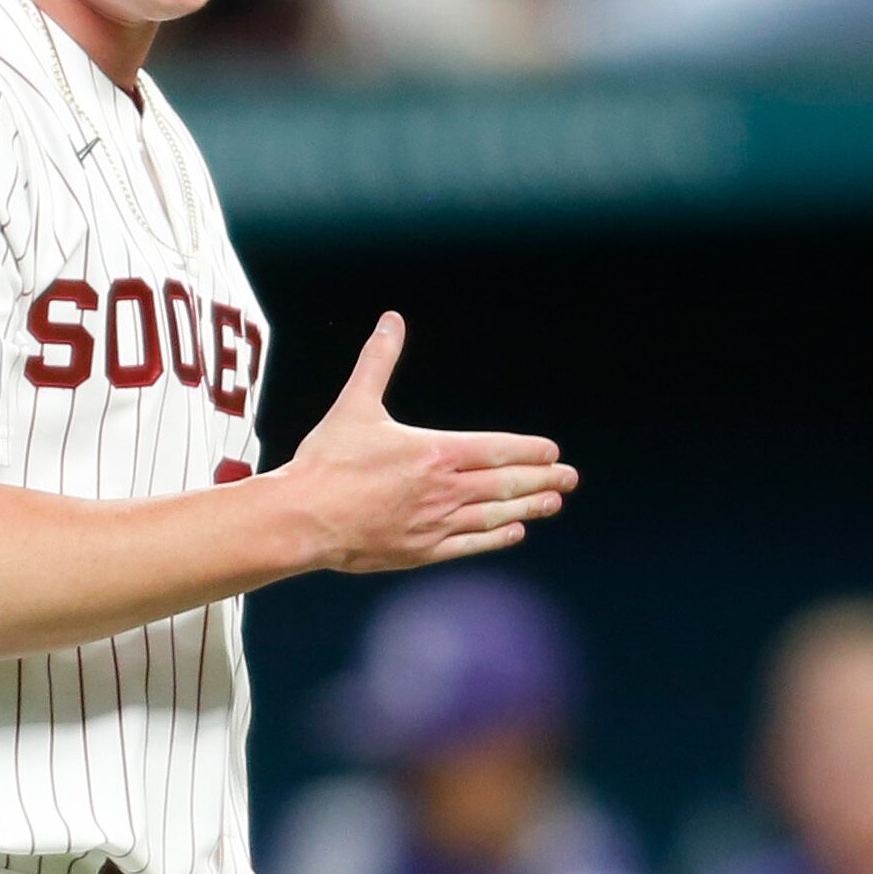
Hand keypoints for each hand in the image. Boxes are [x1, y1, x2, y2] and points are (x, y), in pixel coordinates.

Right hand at [285, 312, 575, 572]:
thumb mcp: (354, 404)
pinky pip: (471, 545)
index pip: (497, 448)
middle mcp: (444, 489)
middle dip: (542, 479)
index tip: (552, 451)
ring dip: (529, 507)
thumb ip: (378, 361)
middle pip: (506, 483)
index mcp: (434, 452)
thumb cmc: (327, 462)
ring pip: (495, 515)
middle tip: (569, 478)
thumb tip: (391, 321)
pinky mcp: (421, 552)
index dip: (529, 450)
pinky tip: (514, 532)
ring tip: (553, 503)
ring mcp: (435, 523)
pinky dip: (497, 538)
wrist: (303, 518)